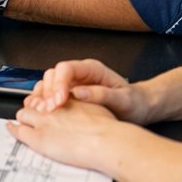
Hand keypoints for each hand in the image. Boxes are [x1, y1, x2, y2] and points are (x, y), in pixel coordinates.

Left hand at [8, 98, 122, 171]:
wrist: (106, 142)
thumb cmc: (109, 129)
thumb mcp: (98, 108)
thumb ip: (88, 104)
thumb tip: (86, 103)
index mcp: (67, 98)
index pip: (48, 93)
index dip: (46, 98)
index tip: (46, 102)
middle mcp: (53, 107)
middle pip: (34, 102)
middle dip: (33, 107)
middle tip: (34, 113)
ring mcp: (43, 122)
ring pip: (23, 114)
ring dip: (24, 117)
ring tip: (24, 121)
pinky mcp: (38, 138)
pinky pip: (19, 131)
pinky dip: (13, 129)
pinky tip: (11, 128)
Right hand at [22, 59, 151, 123]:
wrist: (139, 108)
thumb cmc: (134, 103)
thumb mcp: (124, 100)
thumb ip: (102, 95)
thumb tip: (78, 92)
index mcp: (92, 69)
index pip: (66, 69)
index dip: (59, 83)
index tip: (59, 101)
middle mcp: (79, 74)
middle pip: (53, 75)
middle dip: (48, 92)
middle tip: (49, 110)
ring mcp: (72, 84)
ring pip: (47, 84)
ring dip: (42, 97)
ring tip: (42, 112)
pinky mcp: (68, 95)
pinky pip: (49, 95)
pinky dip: (43, 103)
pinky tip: (41, 112)